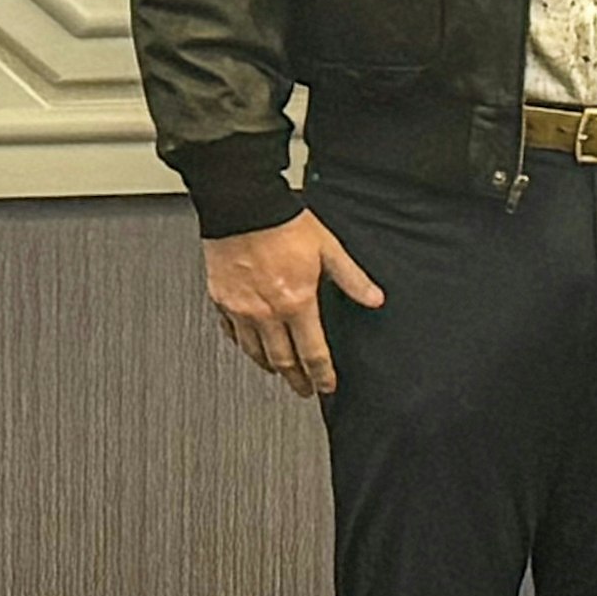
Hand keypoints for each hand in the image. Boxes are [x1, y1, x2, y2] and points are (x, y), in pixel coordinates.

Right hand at [204, 209, 383, 398]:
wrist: (243, 206)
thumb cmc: (283, 223)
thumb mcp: (328, 248)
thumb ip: (351, 278)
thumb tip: (374, 298)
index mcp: (296, 301)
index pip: (313, 352)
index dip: (322, 374)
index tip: (326, 385)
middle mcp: (267, 312)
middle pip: (283, 360)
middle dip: (296, 379)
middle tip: (304, 389)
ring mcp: (241, 309)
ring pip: (255, 352)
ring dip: (270, 366)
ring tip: (280, 372)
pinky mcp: (222, 301)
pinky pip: (232, 334)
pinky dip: (244, 345)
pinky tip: (249, 345)